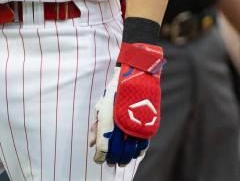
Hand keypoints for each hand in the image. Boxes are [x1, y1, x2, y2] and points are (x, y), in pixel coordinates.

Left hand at [89, 42, 164, 165]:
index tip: (98, 160)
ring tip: (121, 162)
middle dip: (113, 158)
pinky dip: (139, 152)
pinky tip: (135, 154)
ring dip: (125, 158)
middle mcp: (122, 123)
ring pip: (131, 150)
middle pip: (117, 150)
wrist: (135, 76)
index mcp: (109, 117)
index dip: (100, 156)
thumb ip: (97, 125)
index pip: (104, 145)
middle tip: (110, 163)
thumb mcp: (102, 105)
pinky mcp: (148, 124)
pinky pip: (144, 143)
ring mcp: (136, 124)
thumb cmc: (115, 91)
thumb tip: (91, 143)